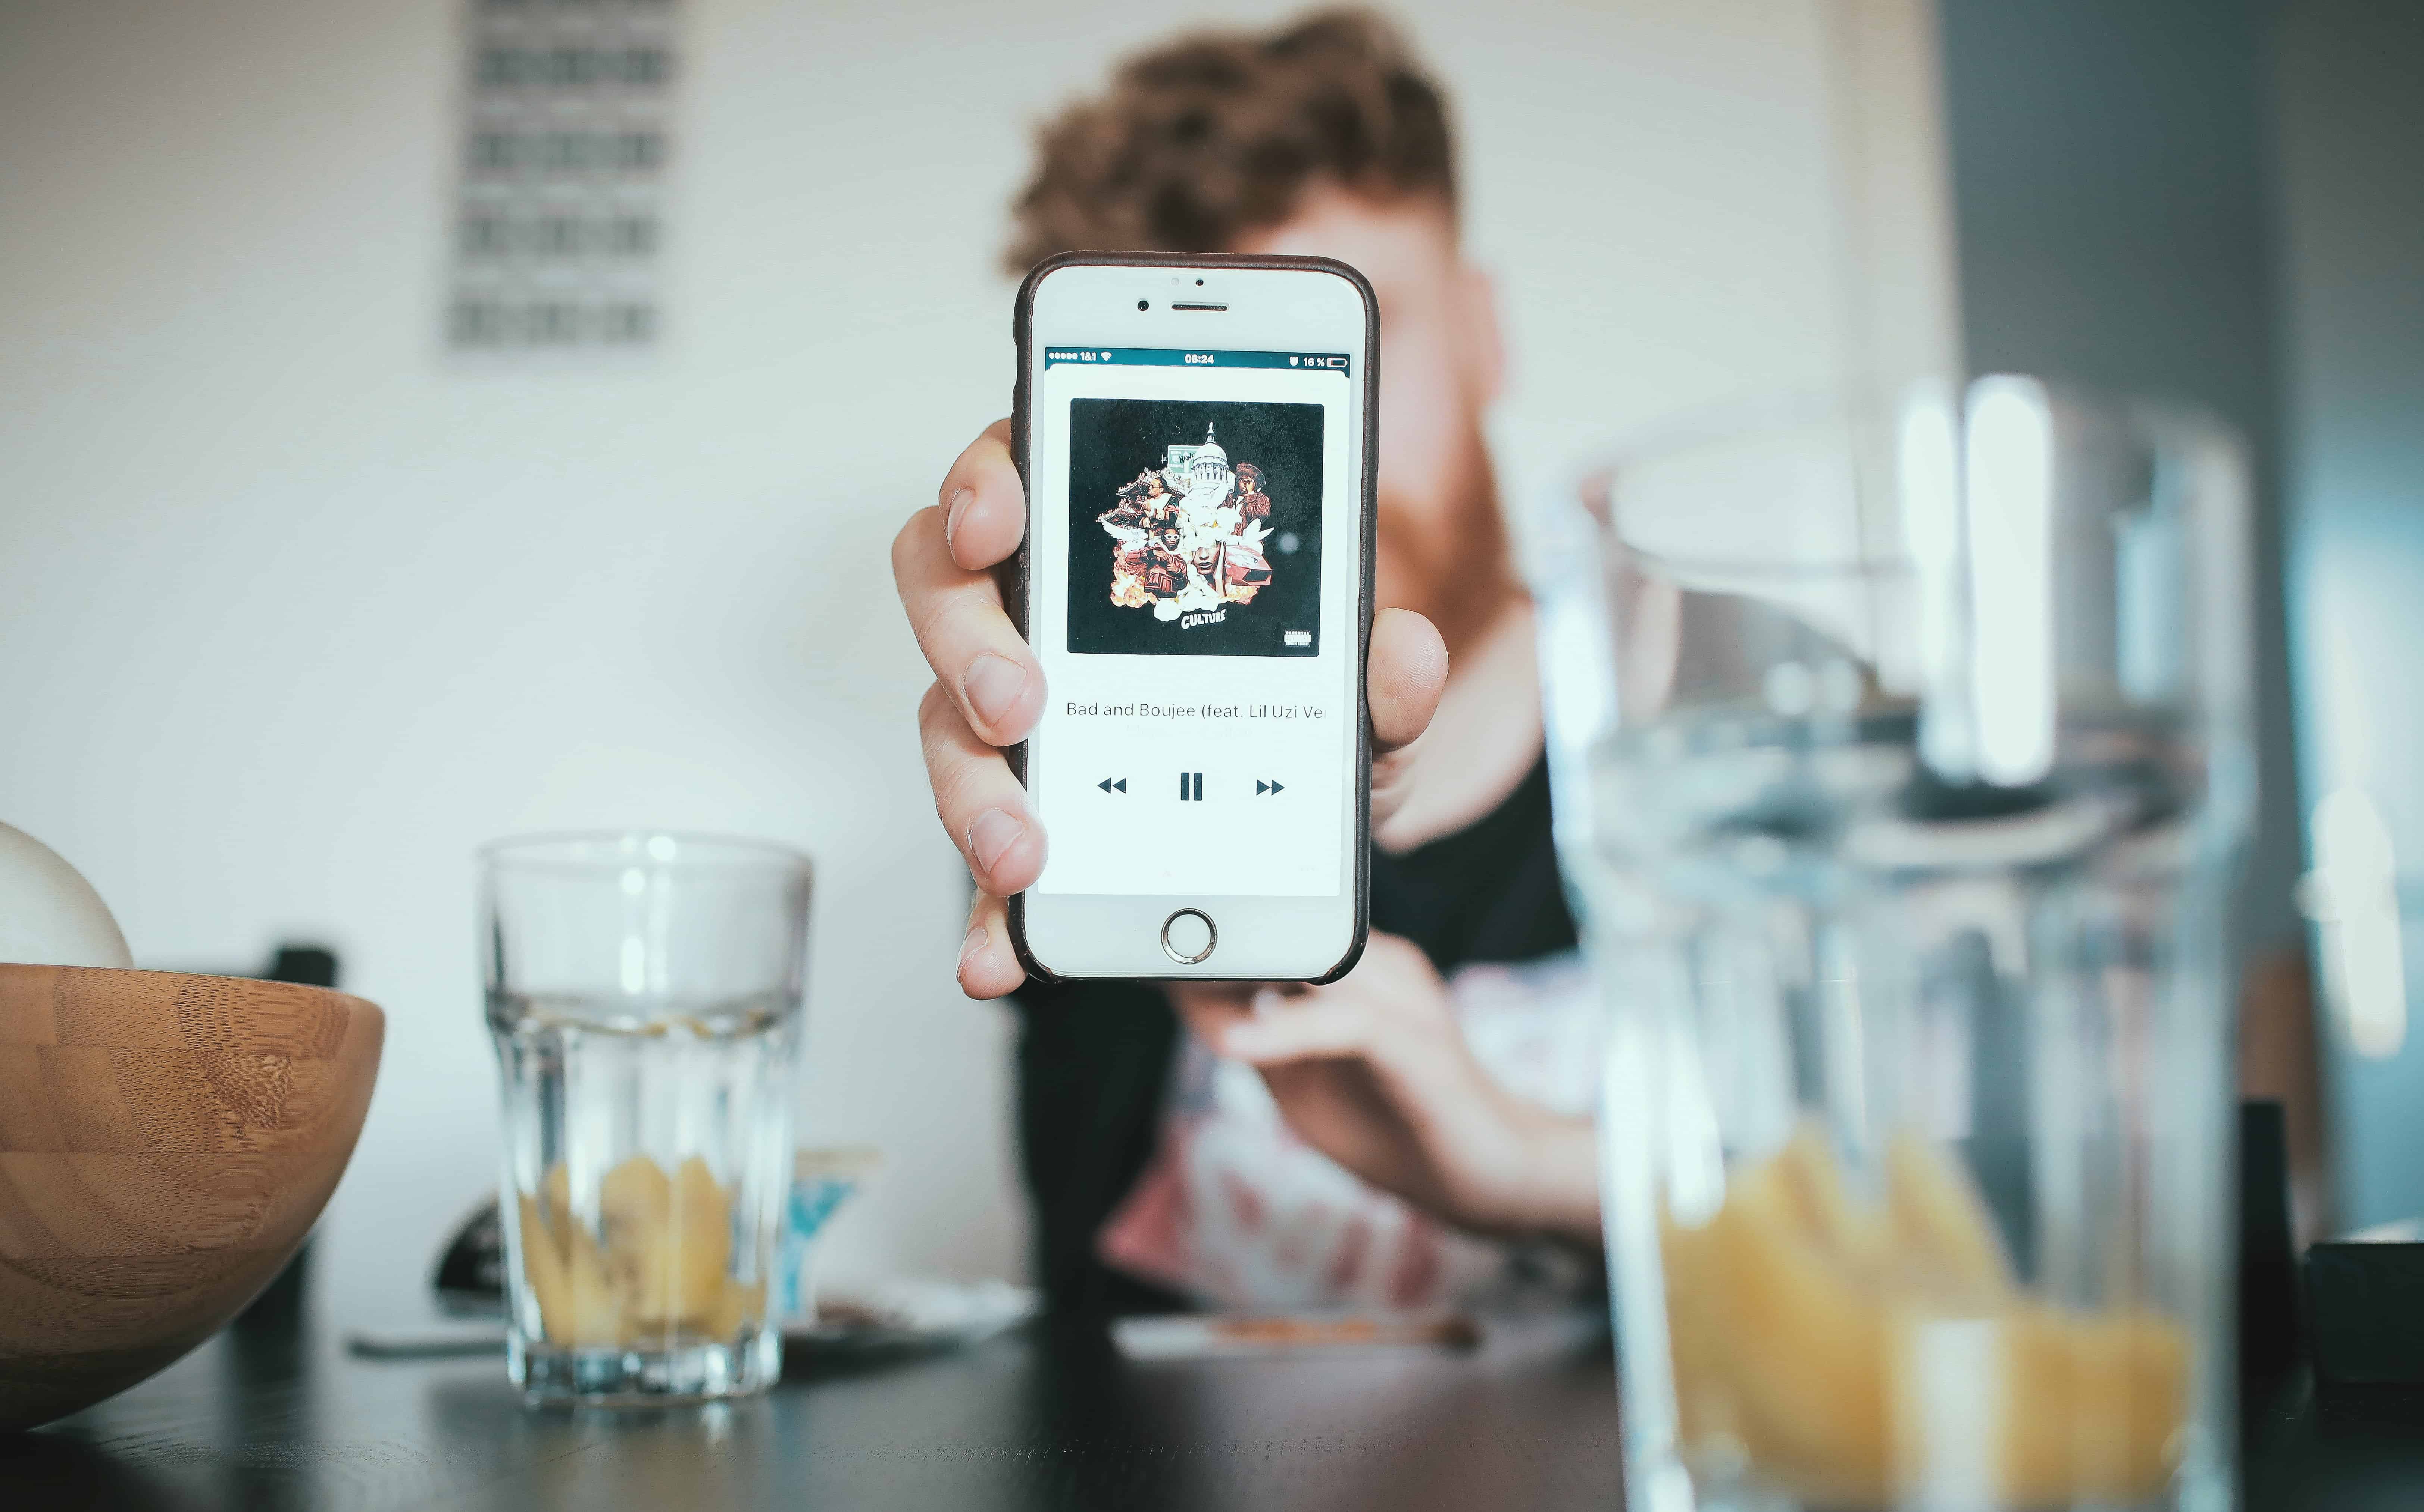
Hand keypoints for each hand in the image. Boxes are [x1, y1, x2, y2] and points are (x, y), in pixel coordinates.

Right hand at [894, 418, 1450, 998]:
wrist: (1303, 850)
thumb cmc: (1304, 736)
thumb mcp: (1363, 711)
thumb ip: (1385, 682)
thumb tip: (1405, 649)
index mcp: (1108, 551)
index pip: (1019, 476)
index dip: (986, 485)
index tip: (998, 519)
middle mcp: (1038, 622)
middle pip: (949, 594)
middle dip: (967, 646)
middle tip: (1019, 704)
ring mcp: (1014, 725)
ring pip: (947, 727)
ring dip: (971, 791)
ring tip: (1023, 853)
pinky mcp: (1022, 824)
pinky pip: (981, 869)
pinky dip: (985, 917)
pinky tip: (999, 956)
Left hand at [1169, 934, 1599, 1243]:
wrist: (1489, 1176)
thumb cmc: (1395, 1126)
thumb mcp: (1302, 1084)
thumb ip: (1257, 1041)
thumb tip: (1194, 1010)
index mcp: (1359, 968)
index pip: (1278, 926)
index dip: (1211, 933)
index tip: (1148, 941)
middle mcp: (1383, 968)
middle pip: (1292, 928)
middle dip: (1218, 937)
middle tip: (1151, 945)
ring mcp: (1406, 1001)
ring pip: (1318, 959)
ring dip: (1242, 971)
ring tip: (1179, 978)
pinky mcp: (1420, 1046)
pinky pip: (1350, 1023)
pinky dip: (1289, 1030)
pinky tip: (1240, 1045)